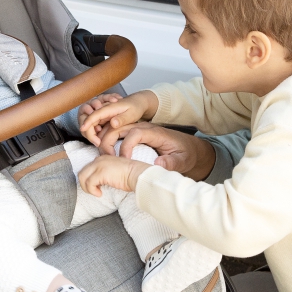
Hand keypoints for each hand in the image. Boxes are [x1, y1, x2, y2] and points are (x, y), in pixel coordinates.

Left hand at [77, 155, 152, 195]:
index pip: (88, 168)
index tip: (96, 187)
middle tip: (94, 191)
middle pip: (82, 172)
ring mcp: (99, 165)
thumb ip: (105, 173)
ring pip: (82, 177)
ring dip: (87, 188)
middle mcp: (99, 160)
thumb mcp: (114, 171)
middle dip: (85, 184)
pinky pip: (89, 183)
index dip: (89, 179)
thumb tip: (98, 183)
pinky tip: (100, 194)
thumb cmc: (130, 175)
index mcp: (102, 158)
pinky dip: (92, 191)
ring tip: (96, 193)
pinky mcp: (100, 173)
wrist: (138, 174)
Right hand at [79, 91, 158, 144]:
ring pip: (91, 123)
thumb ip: (122, 119)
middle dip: (89, 131)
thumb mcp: (132, 114)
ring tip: (100, 142)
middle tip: (98, 143)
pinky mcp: (104, 118)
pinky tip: (101, 139)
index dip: (88, 122)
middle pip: (89, 120)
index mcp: (109, 108)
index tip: (83, 129)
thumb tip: (113, 123)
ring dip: (92, 133)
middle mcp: (103, 110)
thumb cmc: (136, 107)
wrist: (138, 103)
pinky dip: (95, 133)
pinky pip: (95, 125)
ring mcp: (103, 114)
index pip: (94, 114)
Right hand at [96, 122, 216, 180]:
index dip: (126, 146)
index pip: (135, 133)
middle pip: (120, 127)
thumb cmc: (186, 154)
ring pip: (115, 129)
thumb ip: (172, 163)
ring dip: (105, 141)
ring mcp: (138, 129)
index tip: (124, 161)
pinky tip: (105, 154)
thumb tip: (158, 163)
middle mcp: (144, 128)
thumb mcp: (183, 160)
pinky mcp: (135, 134)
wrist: (190, 149)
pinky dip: (108, 141)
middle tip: (105, 158)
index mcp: (156, 133)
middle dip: (109, 141)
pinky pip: (117, 134)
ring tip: (102, 156)